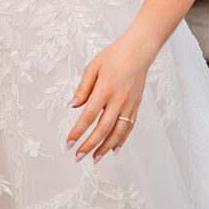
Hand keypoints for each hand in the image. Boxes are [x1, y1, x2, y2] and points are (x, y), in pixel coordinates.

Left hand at [66, 35, 149, 161]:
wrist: (139, 50)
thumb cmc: (115, 55)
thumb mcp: (93, 67)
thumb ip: (83, 88)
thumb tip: (73, 106)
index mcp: (105, 89)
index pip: (88, 116)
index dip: (78, 132)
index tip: (69, 143)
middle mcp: (118, 100)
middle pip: (102, 129)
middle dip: (89, 145)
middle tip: (78, 157)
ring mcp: (129, 105)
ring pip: (117, 133)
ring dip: (105, 148)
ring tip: (94, 158)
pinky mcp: (136, 106)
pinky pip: (128, 128)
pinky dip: (121, 141)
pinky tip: (114, 149)